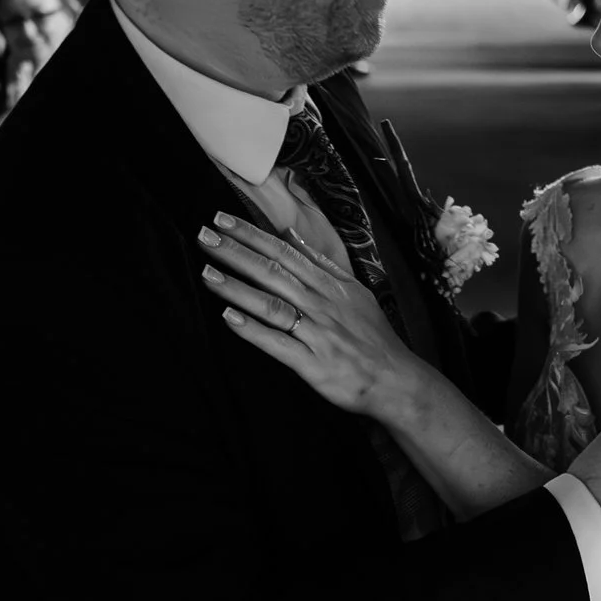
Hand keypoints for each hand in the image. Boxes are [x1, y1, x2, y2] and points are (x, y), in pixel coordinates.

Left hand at [199, 211, 413, 415]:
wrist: (396, 380)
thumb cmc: (373, 338)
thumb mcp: (354, 292)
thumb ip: (322, 264)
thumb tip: (293, 236)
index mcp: (329, 285)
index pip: (284, 252)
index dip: (251, 235)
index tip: (223, 220)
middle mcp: (321, 304)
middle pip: (273, 272)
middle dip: (236, 252)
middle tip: (204, 236)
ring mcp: (317, 333)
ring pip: (272, 304)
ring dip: (237, 288)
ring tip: (208, 274)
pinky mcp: (313, 363)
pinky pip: (279, 343)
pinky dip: (253, 330)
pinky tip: (229, 318)